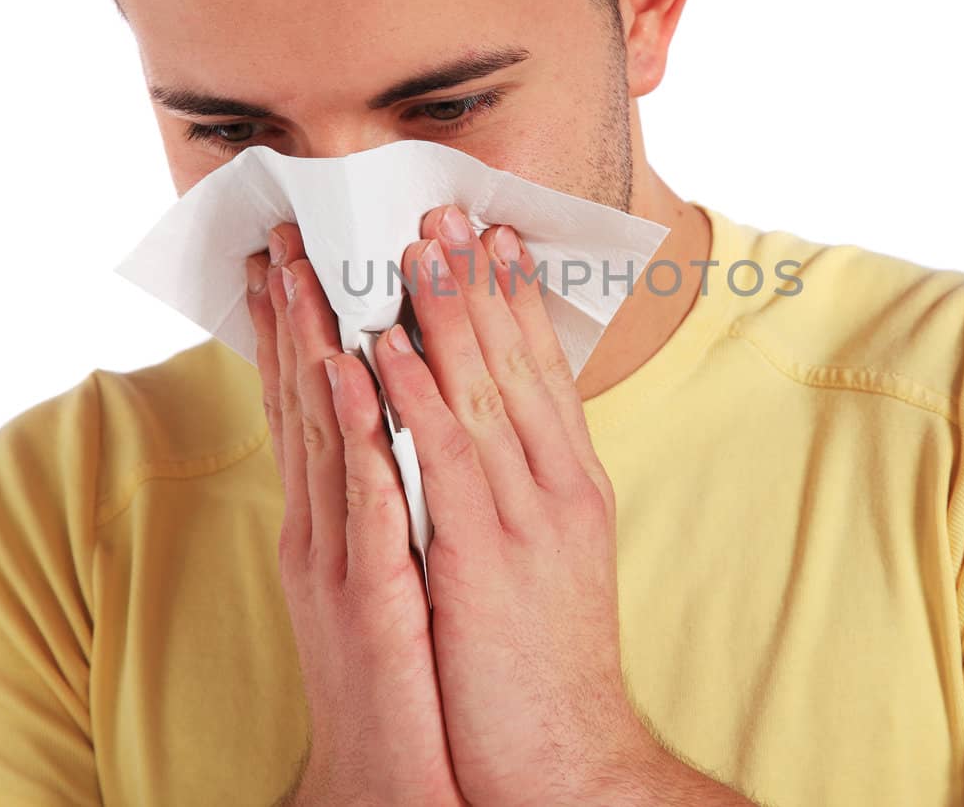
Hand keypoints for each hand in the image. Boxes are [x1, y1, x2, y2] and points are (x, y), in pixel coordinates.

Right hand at [245, 224, 463, 806]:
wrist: (395, 779)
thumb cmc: (400, 671)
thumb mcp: (383, 569)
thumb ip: (378, 499)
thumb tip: (390, 432)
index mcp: (328, 522)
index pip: (309, 408)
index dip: (295, 331)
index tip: (290, 259)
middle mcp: (320, 531)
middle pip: (303, 406)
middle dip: (293, 317)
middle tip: (282, 236)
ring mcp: (339, 562)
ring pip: (327, 436)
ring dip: (315, 349)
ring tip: (309, 276)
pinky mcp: (372, 598)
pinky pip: (367, 503)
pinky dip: (362, 434)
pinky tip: (360, 378)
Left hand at [355, 205, 663, 805]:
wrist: (567, 759)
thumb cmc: (546, 663)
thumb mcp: (550, 562)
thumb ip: (526, 494)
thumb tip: (495, 441)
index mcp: (574, 487)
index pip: (545, 374)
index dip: (517, 304)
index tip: (494, 241)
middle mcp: (558, 488)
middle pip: (517, 364)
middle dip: (480, 283)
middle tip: (450, 212)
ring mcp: (525, 518)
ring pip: (481, 391)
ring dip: (447, 313)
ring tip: (416, 246)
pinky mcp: (483, 555)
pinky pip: (444, 455)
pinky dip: (416, 392)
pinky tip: (388, 343)